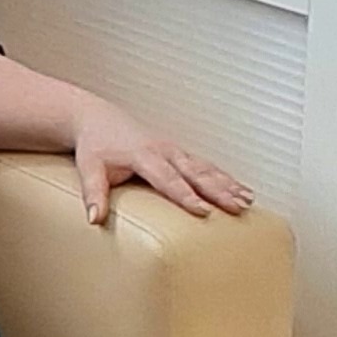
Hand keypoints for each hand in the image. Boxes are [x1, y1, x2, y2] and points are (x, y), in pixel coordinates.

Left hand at [70, 97, 254, 225]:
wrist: (97, 118)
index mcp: (145, 155)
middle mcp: (165, 151)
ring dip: (228, 184)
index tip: (203, 211)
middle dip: (219, 191)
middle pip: (196, 173)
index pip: (168, 179)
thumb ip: (93, 193)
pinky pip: (206, 165)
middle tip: (237, 208)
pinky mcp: (179, 152)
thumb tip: (94, 219)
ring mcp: (175, 150)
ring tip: (248, 201)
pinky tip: (241, 189)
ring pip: (207, 168)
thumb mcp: (89, 168)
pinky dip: (225, 177)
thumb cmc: (94, 144)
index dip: (186, 196)